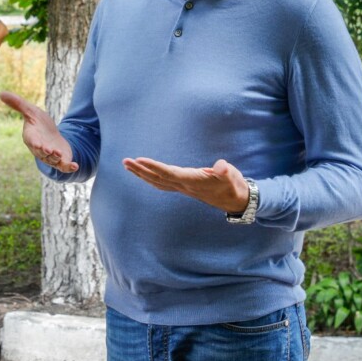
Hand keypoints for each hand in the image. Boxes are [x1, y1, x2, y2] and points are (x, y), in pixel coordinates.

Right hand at [0, 91, 77, 172]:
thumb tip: (0, 93)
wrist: (51, 135)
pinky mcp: (60, 161)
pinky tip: (75, 166)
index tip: (38, 144)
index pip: (32, 142)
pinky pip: (63, 167)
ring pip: (52, 160)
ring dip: (56, 158)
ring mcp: (50, 157)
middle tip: (50, 151)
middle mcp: (39, 149)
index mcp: (31, 138)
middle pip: (42, 153)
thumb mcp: (30, 110)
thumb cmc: (39, 122)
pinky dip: (68, 168)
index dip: (35, 143)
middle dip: (46, 152)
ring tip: (60, 154)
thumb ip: (17, 103)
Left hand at [122, 157, 249, 213]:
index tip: (139, 160)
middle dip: (140, 170)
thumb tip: (222, 167)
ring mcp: (183, 188)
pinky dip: (150, 178)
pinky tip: (143, 174)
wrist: (236, 201)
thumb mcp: (232, 176)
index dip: (154, 167)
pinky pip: (162, 183)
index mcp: (193, 181)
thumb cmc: (233, 185)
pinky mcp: (184, 187)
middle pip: (157, 178)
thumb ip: (226, 171)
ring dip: (141, 174)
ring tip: (127, 165)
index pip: (169, 173)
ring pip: (157, 181)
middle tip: (125, 161)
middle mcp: (184, 186)